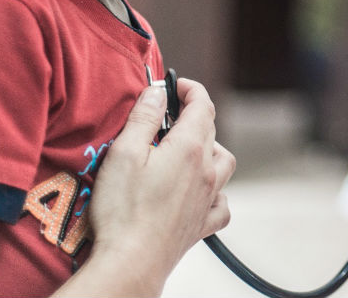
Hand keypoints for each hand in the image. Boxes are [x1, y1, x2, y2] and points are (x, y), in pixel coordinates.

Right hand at [54, 79, 235, 296]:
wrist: (132, 263)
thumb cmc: (123, 210)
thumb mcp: (124, 153)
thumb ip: (144, 117)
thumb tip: (158, 91)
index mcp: (189, 149)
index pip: (202, 105)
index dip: (190, 89)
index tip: (175, 84)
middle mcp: (207, 171)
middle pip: (211, 130)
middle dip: (192, 115)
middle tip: (166, 116)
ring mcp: (208, 199)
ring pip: (224, 163)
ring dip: (210, 148)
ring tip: (186, 149)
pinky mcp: (202, 224)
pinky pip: (222, 202)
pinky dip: (217, 191)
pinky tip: (201, 193)